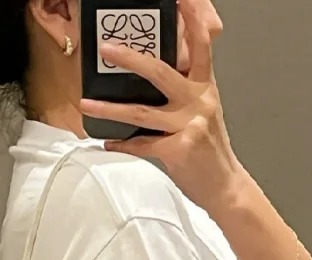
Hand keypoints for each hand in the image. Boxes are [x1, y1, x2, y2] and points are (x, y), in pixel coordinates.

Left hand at [79, 0, 243, 214]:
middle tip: (107, 48)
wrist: (225, 187)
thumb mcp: (204, 111)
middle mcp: (198, 101)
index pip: (200, 44)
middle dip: (130, 59)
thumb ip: (184, 90)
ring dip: (109, 108)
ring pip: (141, 112)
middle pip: (160, 71)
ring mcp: (188, 125)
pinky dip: (122, 144)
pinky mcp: (178, 150)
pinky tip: (107, 142)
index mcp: (204, 86)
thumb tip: (151, 75)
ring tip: (86, 103)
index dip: (191, 19)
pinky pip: (142, 145)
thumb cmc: (210, 150)